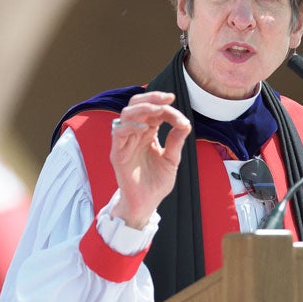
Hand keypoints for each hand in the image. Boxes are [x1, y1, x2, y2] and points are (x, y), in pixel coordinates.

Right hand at [109, 91, 191, 228]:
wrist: (146, 204)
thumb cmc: (156, 183)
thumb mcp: (172, 160)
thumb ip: (176, 141)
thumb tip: (185, 123)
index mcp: (147, 133)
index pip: (154, 111)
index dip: (166, 106)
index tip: (179, 112)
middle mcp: (134, 134)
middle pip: (137, 105)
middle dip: (152, 97)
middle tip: (168, 98)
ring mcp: (124, 142)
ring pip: (126, 114)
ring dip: (143, 108)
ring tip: (159, 110)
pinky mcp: (117, 153)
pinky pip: (118, 132)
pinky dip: (131, 125)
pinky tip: (146, 127)